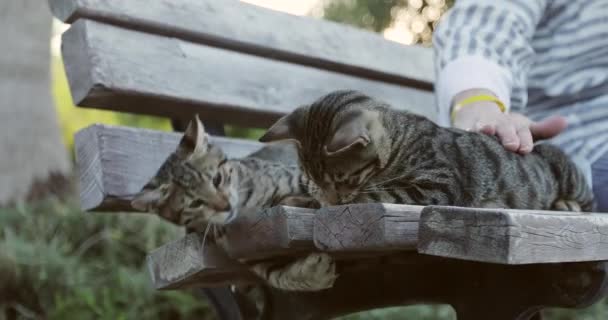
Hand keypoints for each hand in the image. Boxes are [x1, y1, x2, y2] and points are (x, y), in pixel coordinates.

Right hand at [451, 91, 566, 153]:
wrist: (477, 110)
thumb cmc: (508, 128)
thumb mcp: (525, 128)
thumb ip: (545, 129)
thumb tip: (566, 121)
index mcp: (516, 126)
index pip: (523, 133)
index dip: (524, 140)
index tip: (524, 149)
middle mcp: (500, 124)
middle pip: (506, 129)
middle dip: (508, 136)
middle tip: (511, 145)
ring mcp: (482, 124)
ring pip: (485, 126)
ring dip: (485, 128)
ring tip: (486, 130)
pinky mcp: (465, 126)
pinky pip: (465, 129)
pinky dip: (465, 130)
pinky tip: (464, 133)